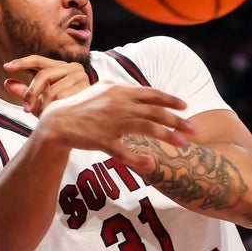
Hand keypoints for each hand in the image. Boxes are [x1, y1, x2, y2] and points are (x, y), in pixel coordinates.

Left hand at [3, 55, 91, 114]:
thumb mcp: (40, 101)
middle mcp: (72, 67)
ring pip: (52, 90)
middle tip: (26, 109)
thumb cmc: (62, 109)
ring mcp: (80, 77)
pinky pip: (62, 99)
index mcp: (60, 66)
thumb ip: (25, 92)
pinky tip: (62, 113)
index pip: (38, 60)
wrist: (86, 121)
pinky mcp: (86, 88)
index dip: (22, 63)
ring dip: (46, 106)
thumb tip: (7, 83)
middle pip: (43, 75)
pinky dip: (57, 108)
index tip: (6, 67)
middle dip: (32, 93)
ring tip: (51, 114)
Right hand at [36, 82, 193, 164]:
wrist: (57, 122)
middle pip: (154, 112)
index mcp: (120, 91)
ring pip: (145, 129)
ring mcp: (111, 123)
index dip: (170, 100)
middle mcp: (118, 105)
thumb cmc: (82, 105)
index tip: (185, 107)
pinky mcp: (102, 141)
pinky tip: (151, 162)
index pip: (151, 94)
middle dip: (177, 121)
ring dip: (167, 136)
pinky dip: (137, 158)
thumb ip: (124, 87)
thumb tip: (143, 89)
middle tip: (193, 130)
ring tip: (183, 144)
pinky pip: (123, 151)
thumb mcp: (103, 89)